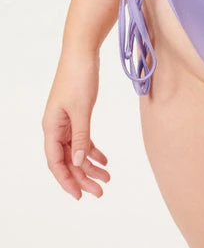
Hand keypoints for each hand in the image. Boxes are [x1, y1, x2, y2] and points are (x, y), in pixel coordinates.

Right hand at [42, 48, 110, 200]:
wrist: (82, 52)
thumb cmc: (79, 78)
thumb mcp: (82, 110)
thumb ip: (81, 137)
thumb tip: (77, 162)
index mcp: (52, 127)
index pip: (56, 162)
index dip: (66, 181)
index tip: (79, 196)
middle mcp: (56, 127)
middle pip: (67, 160)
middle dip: (82, 177)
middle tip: (101, 190)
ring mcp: (66, 121)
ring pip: (76, 151)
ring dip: (90, 165)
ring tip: (107, 177)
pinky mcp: (77, 114)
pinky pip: (83, 138)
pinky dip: (92, 149)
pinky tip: (104, 159)